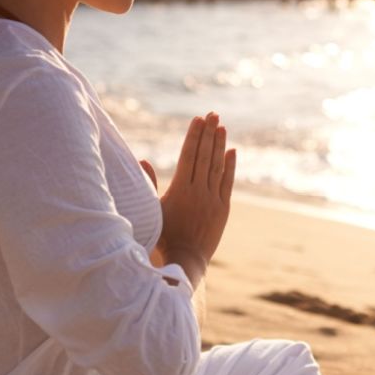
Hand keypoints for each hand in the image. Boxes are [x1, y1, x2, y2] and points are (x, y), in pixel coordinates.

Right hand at [156, 112, 235, 279]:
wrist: (185, 260)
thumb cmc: (163, 236)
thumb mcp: (152, 209)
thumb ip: (149, 184)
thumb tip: (143, 160)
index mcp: (180, 190)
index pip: (188, 155)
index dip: (194, 136)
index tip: (198, 119)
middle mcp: (198, 191)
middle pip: (204, 156)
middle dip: (208, 133)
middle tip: (212, 114)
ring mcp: (213, 199)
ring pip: (217, 166)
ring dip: (219, 145)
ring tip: (221, 126)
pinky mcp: (223, 208)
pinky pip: (228, 182)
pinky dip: (230, 166)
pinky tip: (231, 151)